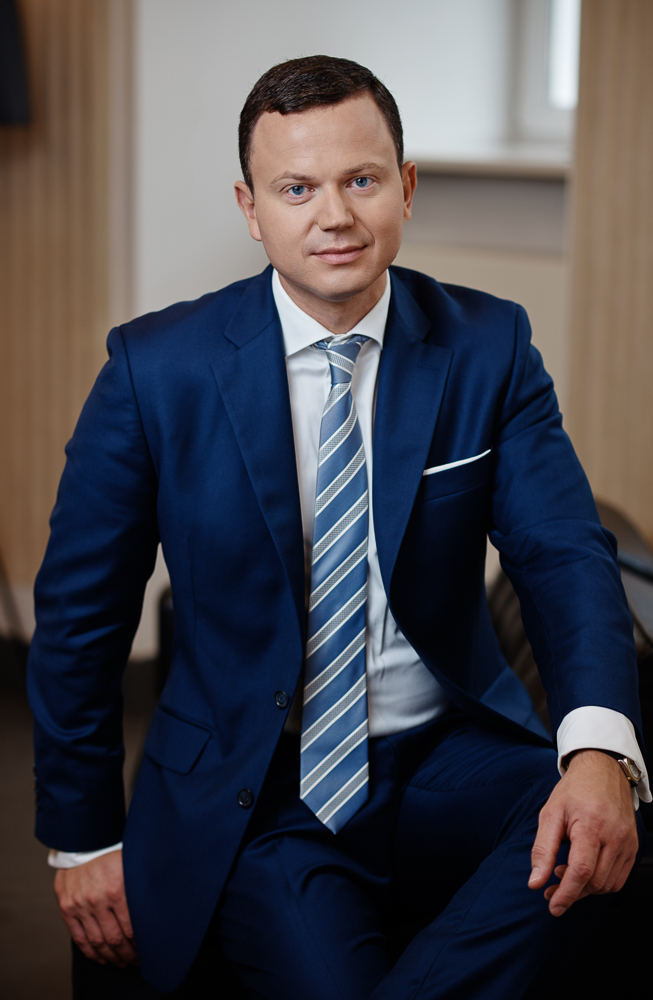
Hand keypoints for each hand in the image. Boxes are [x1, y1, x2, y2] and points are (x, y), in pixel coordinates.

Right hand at [54, 849, 137, 965]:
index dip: (140, 944)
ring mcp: (80, 905)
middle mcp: (97, 899)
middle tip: (136, 960)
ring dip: (111, 957)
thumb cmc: (112, 852)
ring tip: (121, 962)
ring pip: (97, 942)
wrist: (82, 841)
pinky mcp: (67, 908)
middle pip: (115, 939)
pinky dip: (90, 952)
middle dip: (128, 954)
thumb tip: (161, 902)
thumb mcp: (131, 864)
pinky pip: (78, 937)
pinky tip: (101, 958)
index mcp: (117, 889)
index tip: (147, 950)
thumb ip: (142, 884)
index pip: (131, 928)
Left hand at [528, 749, 637, 916]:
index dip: (566, 894)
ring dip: (585, 889)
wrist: (602, 771)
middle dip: (572, 892)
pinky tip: (585, 872)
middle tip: (551, 888)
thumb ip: (542, 850)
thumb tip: (535, 882)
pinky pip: (619, 878)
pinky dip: (600, 883)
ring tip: (565, 874)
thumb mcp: (550, 814)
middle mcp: (614, 835)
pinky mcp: (633, 846)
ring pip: (608, 884)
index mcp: (590, 825)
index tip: (553, 906)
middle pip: (595, 882)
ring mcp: (627, 842)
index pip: (581, 871)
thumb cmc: (573, 791)